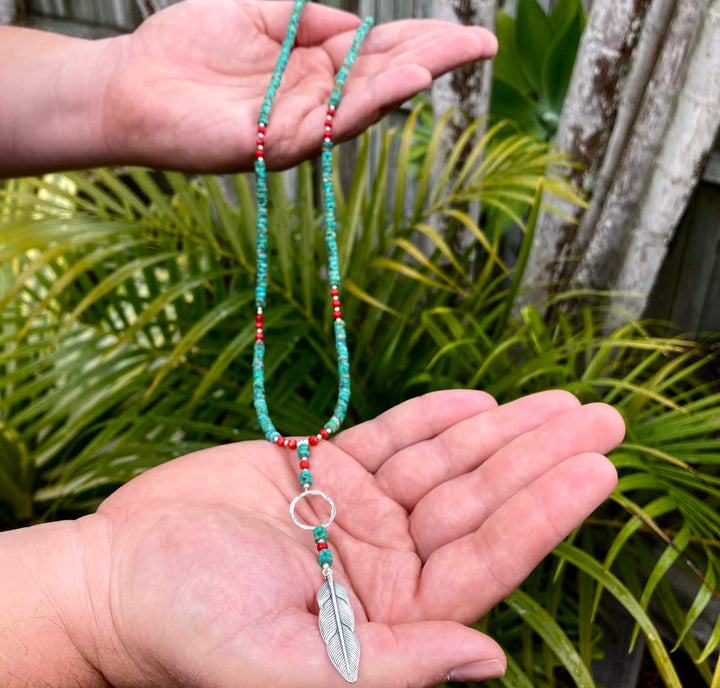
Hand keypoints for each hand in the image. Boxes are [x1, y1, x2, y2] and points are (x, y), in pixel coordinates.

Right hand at [65, 389, 623, 687]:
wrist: (116, 577)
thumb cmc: (185, 629)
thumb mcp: (280, 670)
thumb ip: (388, 668)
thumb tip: (488, 659)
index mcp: (387, 619)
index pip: (485, 562)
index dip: (543, 514)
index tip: (595, 470)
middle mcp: (383, 563)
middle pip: (479, 502)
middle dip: (540, 459)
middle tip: (602, 418)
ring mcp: (356, 512)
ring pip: (446, 463)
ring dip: (501, 430)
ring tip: (560, 402)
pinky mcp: (323, 470)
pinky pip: (393, 437)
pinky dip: (434, 416)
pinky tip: (478, 401)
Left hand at [103, 0, 497, 170]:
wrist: (135, 84)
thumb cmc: (189, 45)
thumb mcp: (259, 11)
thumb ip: (309, 17)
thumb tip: (359, 22)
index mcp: (314, 63)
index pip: (379, 49)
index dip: (425, 39)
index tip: (472, 33)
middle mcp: (316, 97)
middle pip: (384, 76)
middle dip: (434, 58)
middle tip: (484, 45)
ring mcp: (302, 124)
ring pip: (366, 101)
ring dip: (408, 78)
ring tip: (449, 58)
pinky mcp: (280, 144)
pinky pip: (333, 122)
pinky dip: (370, 101)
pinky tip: (403, 80)